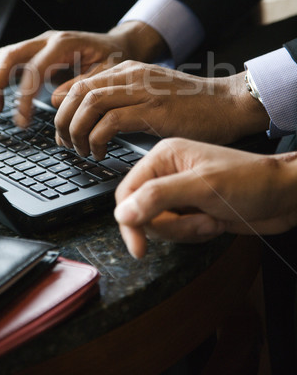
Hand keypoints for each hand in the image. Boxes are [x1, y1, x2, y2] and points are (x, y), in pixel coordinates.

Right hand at [0, 22, 165, 125]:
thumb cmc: (114, 60)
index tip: (23, 120)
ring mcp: (37, 45)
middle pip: (9, 56)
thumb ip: (83, 85)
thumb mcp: (107, 73)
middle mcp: (46, 40)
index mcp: (64, 43)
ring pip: (3, 59)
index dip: (25, 95)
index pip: (34, 68)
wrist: (117, 45)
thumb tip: (57, 99)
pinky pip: (7, 64)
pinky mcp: (33, 54)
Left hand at [53, 61, 268, 160]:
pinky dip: (97, 139)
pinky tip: (101, 153)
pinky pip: (111, 121)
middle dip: (63, 120)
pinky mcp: (153, 109)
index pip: (80, 82)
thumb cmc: (192, 106)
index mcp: (128, 71)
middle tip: (65, 142)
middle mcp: (131, 75)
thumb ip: (121, 100)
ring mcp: (142, 90)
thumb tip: (88, 117)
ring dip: (77, 130)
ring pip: (90, 104)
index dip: (62, 107)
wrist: (228, 104)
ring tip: (81, 150)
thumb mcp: (150, 95)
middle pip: (78, 91)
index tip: (61, 129)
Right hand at [114, 138, 296, 257]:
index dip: (130, 220)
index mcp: (164, 157)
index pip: (127, 192)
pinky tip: (215, 221)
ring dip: (186, 230)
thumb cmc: (251, 180)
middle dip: (170, 226)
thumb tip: (122, 213)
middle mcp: (168, 173)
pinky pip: (178, 232)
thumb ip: (158, 197)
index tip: (138, 246)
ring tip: (211, 218)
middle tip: (196, 220)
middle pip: (142, 213)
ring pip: (160, 226)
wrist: (284, 196)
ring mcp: (180, 193)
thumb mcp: (202, 187)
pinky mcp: (192, 209)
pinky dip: (196, 233)